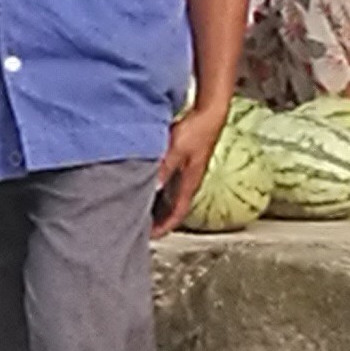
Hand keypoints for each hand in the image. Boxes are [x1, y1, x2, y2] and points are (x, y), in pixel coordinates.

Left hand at [154, 101, 226, 236]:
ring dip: (158, 205)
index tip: (150, 236)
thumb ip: (164, 167)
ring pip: (171, 195)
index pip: (177, 213)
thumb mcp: (176, 150)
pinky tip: (148, 184)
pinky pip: (169, 182)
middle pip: (173, 208)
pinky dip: (159, 189)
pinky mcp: (184, 161)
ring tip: (141, 210)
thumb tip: (153, 187)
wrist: (209, 113)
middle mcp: (189, 180)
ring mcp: (187, 171)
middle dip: (159, 220)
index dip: (164, 227)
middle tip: (140, 227)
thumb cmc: (195, 130)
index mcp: (190, 182)